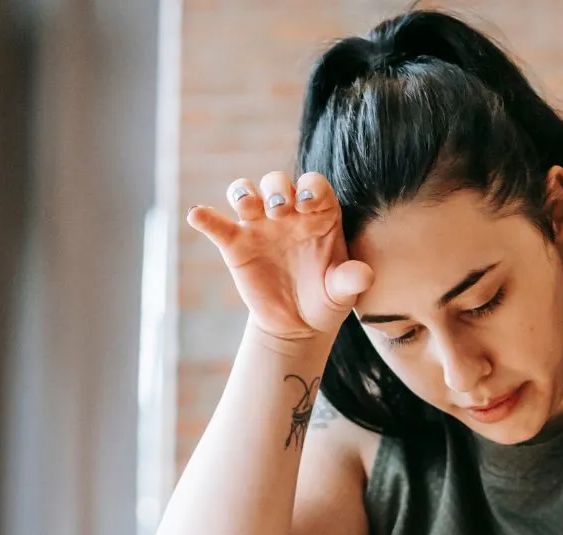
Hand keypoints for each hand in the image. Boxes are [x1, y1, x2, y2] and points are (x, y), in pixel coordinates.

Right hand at [188, 171, 374, 349]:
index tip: (308, 204)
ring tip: (247, 207)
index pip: (314, 185)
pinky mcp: (236, 245)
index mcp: (319, 215)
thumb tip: (365, 275)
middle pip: (277, 182)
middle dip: (276, 189)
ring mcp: (260, 226)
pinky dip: (205, 217)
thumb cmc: (325, 300)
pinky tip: (197, 215)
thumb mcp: (342, 292)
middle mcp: (288, 213)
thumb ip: (352, 279)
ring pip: (246, 192)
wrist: (298, 325)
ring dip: (243, 192)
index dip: (310, 187)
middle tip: (279, 211)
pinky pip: (217, 225)